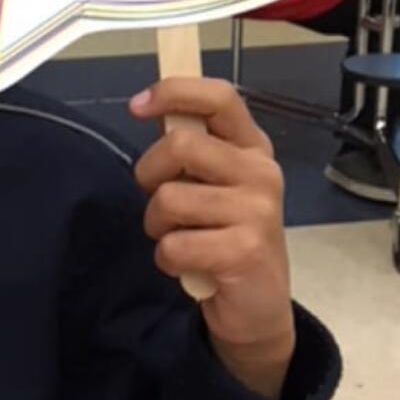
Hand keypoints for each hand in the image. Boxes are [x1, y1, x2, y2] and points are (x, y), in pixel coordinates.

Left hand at [130, 77, 294, 399]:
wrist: (256, 307)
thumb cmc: (223, 237)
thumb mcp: (210, 186)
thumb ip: (189, 150)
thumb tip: (149, 107)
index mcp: (252, 149)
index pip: (219, 98)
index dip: (175, 92)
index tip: (138, 105)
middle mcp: (261, 173)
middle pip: (180, 146)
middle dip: (150, 177)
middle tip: (163, 206)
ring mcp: (257, 211)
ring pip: (169, 199)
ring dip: (158, 226)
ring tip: (183, 240)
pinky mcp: (245, 251)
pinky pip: (173, 244)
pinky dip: (168, 259)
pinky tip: (191, 266)